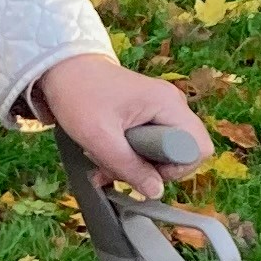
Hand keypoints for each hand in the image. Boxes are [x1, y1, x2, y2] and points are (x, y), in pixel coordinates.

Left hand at [32, 50, 202, 201]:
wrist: (63, 68)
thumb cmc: (79, 94)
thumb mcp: (100, 137)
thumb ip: (129, 166)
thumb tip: (156, 192)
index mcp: (168, 104)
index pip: (198, 148)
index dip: (176, 168)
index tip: (144, 169)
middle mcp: (172, 105)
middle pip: (182, 152)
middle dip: (151, 169)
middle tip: (117, 166)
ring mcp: (160, 109)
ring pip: (164, 151)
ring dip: (135, 164)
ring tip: (104, 161)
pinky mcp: (148, 114)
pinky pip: (151, 144)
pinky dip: (130, 155)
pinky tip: (105, 155)